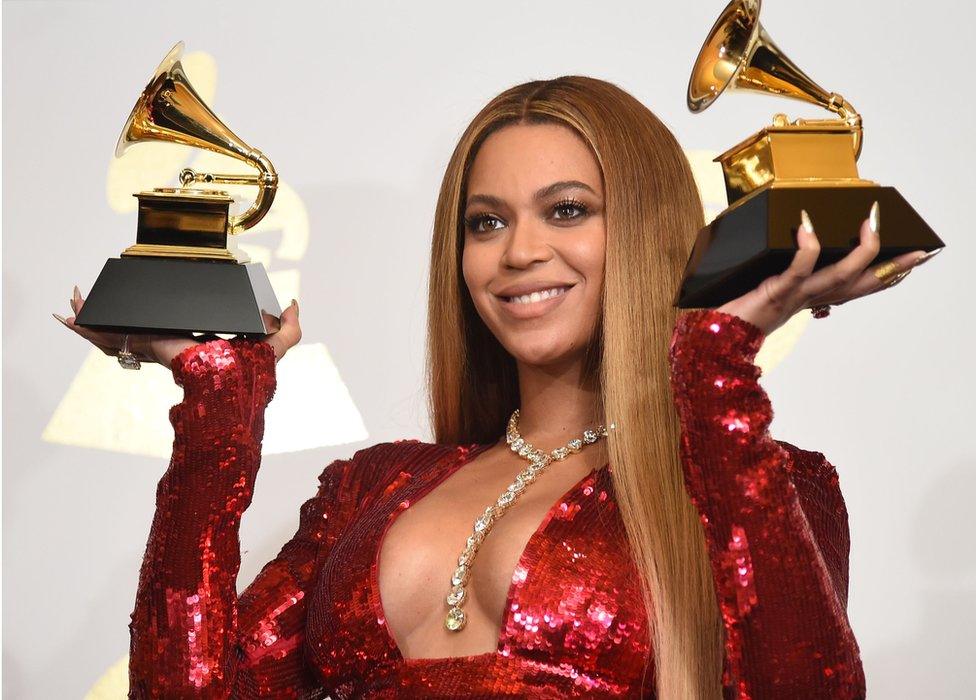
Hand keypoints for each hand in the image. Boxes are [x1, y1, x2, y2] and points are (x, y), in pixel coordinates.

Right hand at [54, 286, 301, 366]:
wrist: (229, 386)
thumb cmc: (250, 376)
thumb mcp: (276, 345)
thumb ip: (288, 326)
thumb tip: (293, 304)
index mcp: (195, 341)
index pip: (169, 326)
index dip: (153, 313)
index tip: (141, 300)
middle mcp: (171, 343)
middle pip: (135, 327)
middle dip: (111, 316)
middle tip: (90, 299)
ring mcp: (154, 345)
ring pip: (116, 332)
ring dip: (91, 318)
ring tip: (72, 301)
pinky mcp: (145, 344)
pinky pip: (109, 338)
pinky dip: (86, 327)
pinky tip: (69, 315)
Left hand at [716, 203, 942, 335]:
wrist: (710, 340)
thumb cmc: (733, 310)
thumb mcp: (763, 286)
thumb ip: (779, 270)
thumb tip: (793, 237)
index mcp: (808, 298)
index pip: (854, 287)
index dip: (883, 275)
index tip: (911, 261)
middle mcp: (807, 299)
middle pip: (859, 284)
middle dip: (892, 268)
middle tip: (920, 251)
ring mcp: (793, 297)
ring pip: (838, 277)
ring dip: (860, 254)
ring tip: (872, 225)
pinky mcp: (773, 293)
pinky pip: (796, 272)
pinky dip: (805, 251)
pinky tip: (808, 229)